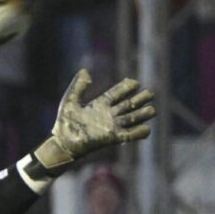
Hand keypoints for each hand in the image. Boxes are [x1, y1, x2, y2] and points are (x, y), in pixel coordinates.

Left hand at [32, 69, 155, 172]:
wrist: (63, 142)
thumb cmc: (65, 123)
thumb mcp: (70, 101)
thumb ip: (78, 86)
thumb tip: (86, 70)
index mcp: (100, 104)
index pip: (117, 93)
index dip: (126, 87)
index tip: (134, 83)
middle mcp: (109, 114)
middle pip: (129, 104)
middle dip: (140, 99)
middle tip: (149, 94)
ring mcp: (112, 126)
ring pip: (132, 118)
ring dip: (143, 114)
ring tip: (151, 109)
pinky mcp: (113, 138)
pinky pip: (129, 135)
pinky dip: (139, 132)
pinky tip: (146, 128)